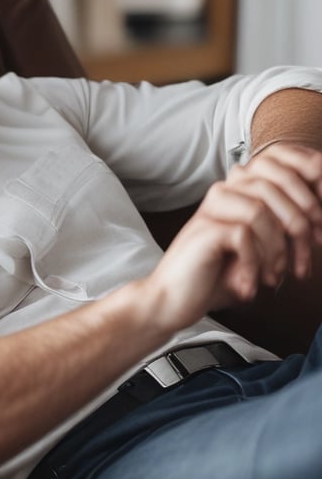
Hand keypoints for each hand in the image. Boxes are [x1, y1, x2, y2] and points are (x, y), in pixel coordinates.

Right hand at [146, 143, 321, 331]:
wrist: (171, 301)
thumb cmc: (213, 280)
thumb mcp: (256, 253)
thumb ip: (280, 234)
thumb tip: (318, 226)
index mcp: (238, 192)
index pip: (284, 177)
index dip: (310, 204)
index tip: (318, 242)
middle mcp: (224, 193)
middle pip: (277, 190)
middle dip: (300, 232)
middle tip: (302, 270)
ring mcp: (212, 209)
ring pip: (263, 212)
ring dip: (276, 252)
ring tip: (270, 280)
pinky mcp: (206, 229)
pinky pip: (245, 235)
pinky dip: (254, 265)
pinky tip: (248, 287)